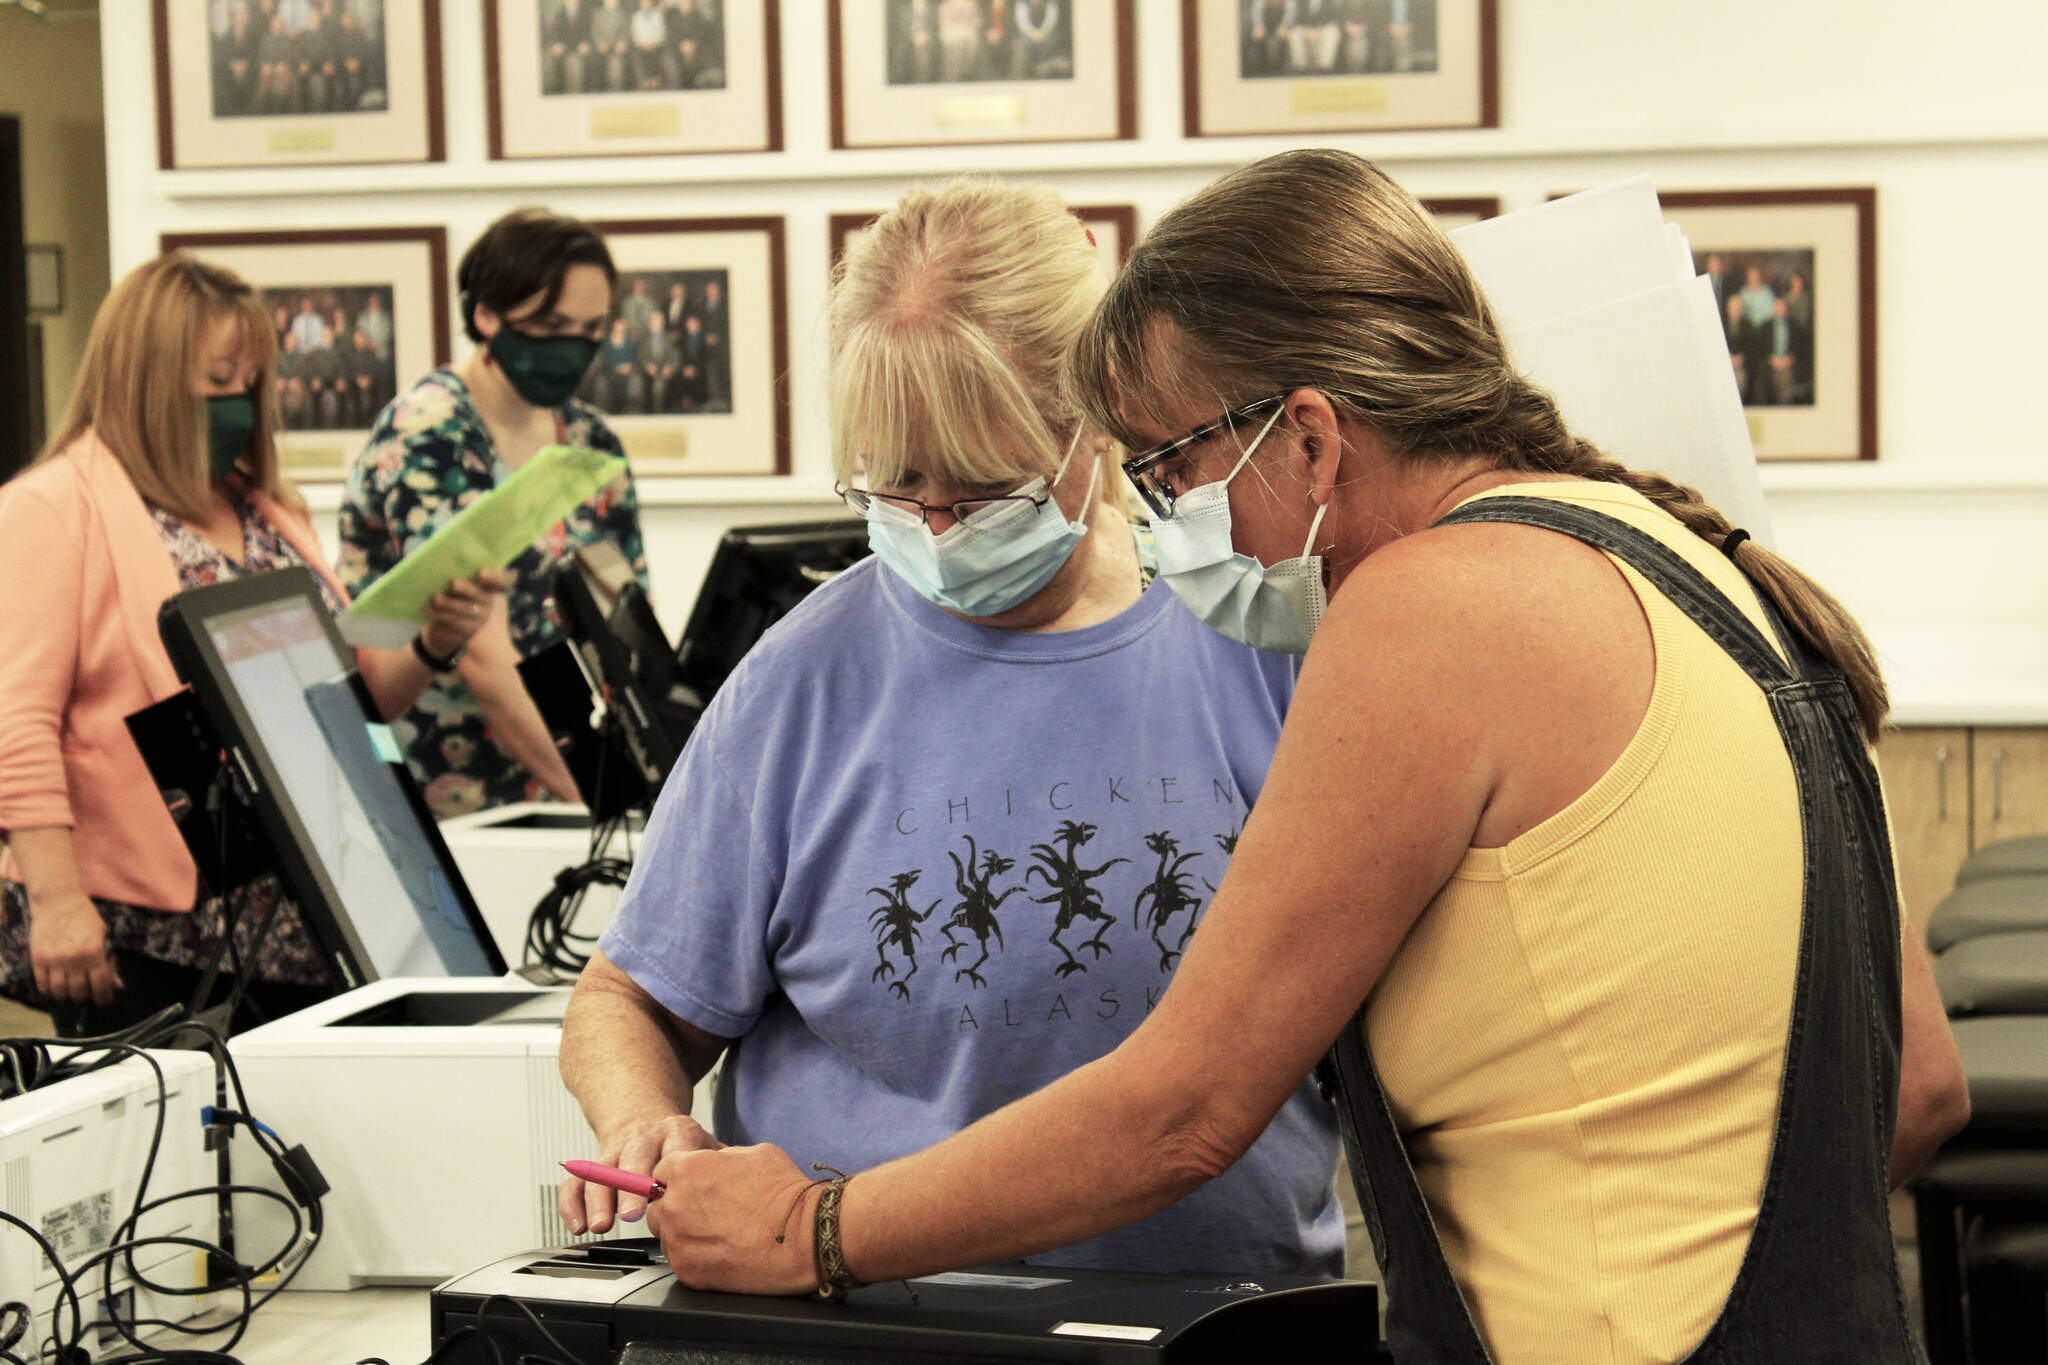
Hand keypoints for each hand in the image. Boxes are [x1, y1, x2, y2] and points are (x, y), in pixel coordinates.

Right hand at [28, 888, 120, 1005]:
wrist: (58, 902)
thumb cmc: (85, 918)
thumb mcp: (104, 937)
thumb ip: (110, 961)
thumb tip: (118, 985)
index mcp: (94, 952)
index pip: (101, 985)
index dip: (104, 998)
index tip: (105, 1002)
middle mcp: (74, 959)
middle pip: (79, 992)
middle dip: (85, 997)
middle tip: (87, 995)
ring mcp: (54, 960)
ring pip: (60, 992)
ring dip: (67, 996)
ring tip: (71, 993)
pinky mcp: (38, 959)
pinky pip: (42, 984)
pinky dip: (49, 991)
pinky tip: (55, 989)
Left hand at [418, 567, 508, 660]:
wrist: (444, 623)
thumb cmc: (451, 594)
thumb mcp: (457, 583)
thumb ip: (458, 573)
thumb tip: (445, 563)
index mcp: (489, 586)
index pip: (502, 581)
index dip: (495, 577)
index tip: (481, 572)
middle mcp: (489, 602)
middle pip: (481, 595)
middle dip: (467, 589)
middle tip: (454, 583)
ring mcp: (480, 618)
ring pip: (466, 610)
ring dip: (450, 603)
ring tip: (436, 597)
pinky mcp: (468, 630)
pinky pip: (455, 622)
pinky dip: (440, 614)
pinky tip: (428, 609)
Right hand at [558, 1113, 722, 1234]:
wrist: (649, 1119)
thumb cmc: (686, 1147)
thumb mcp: (711, 1149)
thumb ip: (726, 1168)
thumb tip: (753, 1194)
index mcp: (678, 1131)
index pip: (675, 1148)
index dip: (671, 1169)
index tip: (669, 1192)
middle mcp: (643, 1137)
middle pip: (633, 1158)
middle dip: (631, 1186)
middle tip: (632, 1214)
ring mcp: (616, 1151)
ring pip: (600, 1172)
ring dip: (599, 1199)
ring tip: (601, 1225)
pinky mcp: (594, 1166)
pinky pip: (575, 1183)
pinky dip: (572, 1204)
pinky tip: (578, 1225)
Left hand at [648, 1142, 819, 1294]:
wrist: (803, 1236)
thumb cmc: (784, 1193)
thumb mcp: (754, 1153)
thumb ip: (721, 1157)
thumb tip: (713, 1164)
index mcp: (687, 1170)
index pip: (662, 1170)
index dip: (680, 1178)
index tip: (693, 1187)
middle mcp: (675, 1205)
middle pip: (658, 1205)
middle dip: (676, 1206)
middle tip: (706, 1212)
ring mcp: (679, 1241)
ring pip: (667, 1236)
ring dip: (684, 1233)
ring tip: (719, 1233)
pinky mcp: (688, 1271)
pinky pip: (681, 1261)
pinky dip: (697, 1258)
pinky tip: (723, 1251)